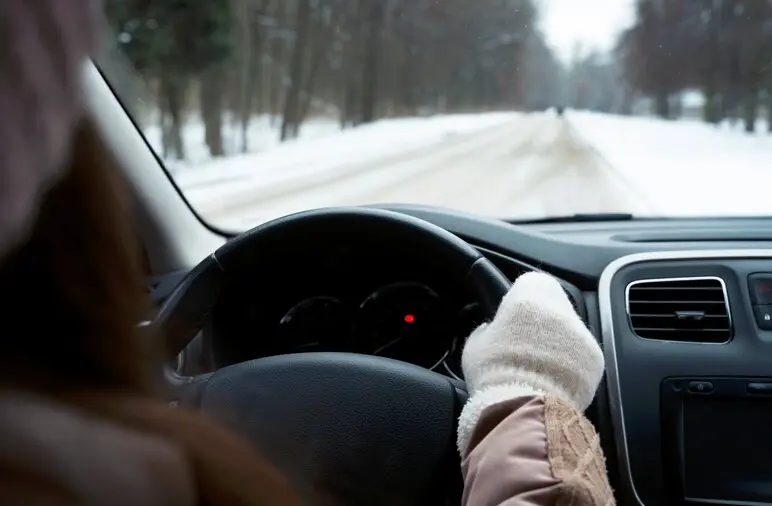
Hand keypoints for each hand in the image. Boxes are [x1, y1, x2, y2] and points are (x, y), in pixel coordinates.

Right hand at [457, 271, 604, 453]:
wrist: (524, 407)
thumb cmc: (494, 371)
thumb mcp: (476, 344)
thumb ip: (487, 329)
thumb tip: (492, 330)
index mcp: (531, 294)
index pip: (529, 283)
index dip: (518, 301)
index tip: (510, 320)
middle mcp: (562, 307)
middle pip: (553, 306)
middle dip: (542, 322)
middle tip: (523, 346)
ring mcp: (583, 333)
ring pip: (569, 332)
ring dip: (558, 344)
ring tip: (538, 368)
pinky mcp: (596, 359)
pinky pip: (582, 356)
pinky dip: (571, 365)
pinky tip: (553, 381)